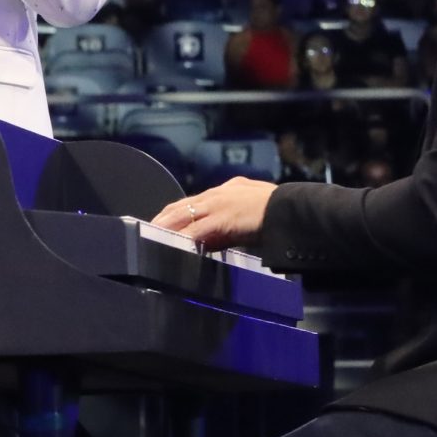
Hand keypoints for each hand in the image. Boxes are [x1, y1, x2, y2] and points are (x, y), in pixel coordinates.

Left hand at [148, 177, 276, 250]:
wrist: (291, 209)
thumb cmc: (277, 211)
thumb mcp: (250, 208)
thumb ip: (232, 220)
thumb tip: (214, 238)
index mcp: (224, 191)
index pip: (190, 201)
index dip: (173, 213)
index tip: (160, 222)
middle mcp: (216, 195)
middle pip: (180, 207)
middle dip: (162, 220)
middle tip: (145, 231)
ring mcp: (217, 205)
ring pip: (182, 216)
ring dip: (165, 228)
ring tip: (150, 238)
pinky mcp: (221, 219)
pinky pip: (195, 230)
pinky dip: (182, 238)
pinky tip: (171, 245)